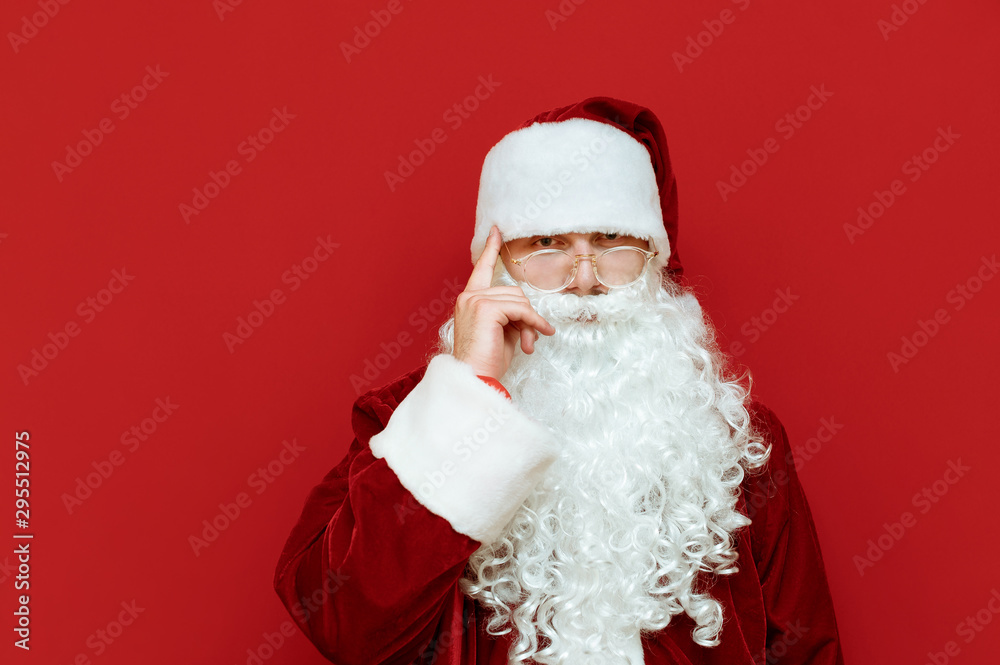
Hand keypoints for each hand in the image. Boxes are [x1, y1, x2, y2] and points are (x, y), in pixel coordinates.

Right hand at [452, 225, 554, 379]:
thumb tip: (530, 313)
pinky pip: (521, 310)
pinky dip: (534, 323)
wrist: (475, 378)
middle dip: (527, 316)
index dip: (491, 249)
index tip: (497, 231)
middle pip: (514, 291)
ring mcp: (476, 301)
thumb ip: (510, 315)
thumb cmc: (486, 361)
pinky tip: (537, 337)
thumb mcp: (500, 332)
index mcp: (469, 300)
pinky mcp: (486, 309)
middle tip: (529, 340)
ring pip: (520, 300)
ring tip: (528, 344)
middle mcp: (469, 297)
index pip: (481, 268)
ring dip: (530, 323)